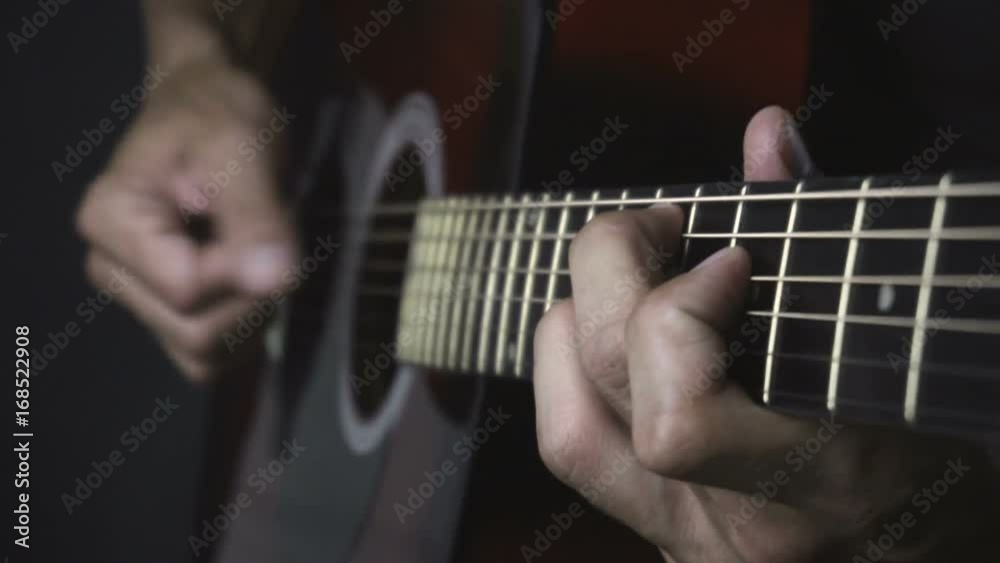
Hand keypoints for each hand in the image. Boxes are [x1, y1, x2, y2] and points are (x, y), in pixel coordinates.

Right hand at [76, 57, 297, 381]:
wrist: (211, 112)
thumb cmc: (219, 117)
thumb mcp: (243, 148)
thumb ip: (256, 215)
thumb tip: (273, 281)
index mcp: (111, 222)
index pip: (186, 291)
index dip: (240, 271)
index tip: (263, 225)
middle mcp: (111, 269)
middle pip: (195, 334)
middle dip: (252, 298)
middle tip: (269, 240)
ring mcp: (137, 298)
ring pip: (205, 356)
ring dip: (253, 316)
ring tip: (259, 256)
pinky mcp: (166, 315)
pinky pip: (211, 358)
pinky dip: (246, 331)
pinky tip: (254, 284)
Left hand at [532, 106, 996, 560]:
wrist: (925, 549)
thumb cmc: (940, 445)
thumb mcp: (907, 341)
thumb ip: (824, 234)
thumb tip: (766, 133)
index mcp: (825, 480)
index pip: (680, 420)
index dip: (680, 312)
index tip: (731, 258)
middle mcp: (739, 524)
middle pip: (609, 382)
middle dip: (612, 265)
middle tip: (660, 226)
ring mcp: (689, 536)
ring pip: (568, 428)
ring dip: (572, 321)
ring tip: (622, 279)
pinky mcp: (662, 536)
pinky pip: (575, 449)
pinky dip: (566, 372)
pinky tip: (603, 334)